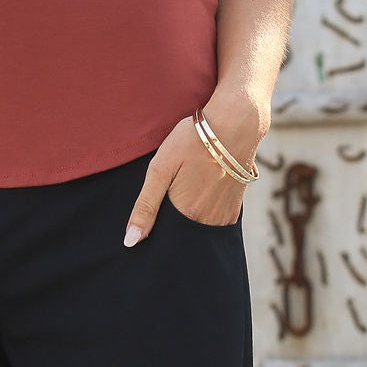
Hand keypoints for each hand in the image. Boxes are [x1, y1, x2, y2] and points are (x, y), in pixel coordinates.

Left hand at [123, 98, 261, 245]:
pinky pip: (214, 220)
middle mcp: (208, 222)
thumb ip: (145, 206)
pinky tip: (202, 188)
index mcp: (187, 213)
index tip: (157, 201)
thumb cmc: (192, 141)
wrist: (234, 124)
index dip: (156, 221)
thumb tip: (130, 241)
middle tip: (175, 185)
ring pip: (198, 226)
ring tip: (189, 185)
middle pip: (181, 230)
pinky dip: (206, 210)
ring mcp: (224, 217)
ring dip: (190, 214)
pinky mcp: (235, 210)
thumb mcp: (161, 168)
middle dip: (173, 218)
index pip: (163, 233)